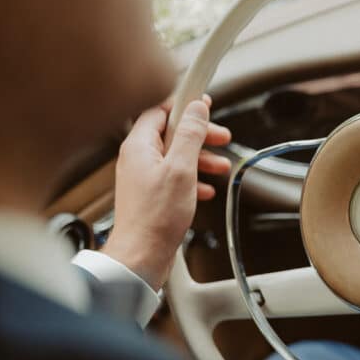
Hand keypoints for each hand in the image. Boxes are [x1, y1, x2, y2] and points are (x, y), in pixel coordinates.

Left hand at [103, 96, 232, 289]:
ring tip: (221, 165)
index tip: (204, 103)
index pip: (160, 110)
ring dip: (201, 158)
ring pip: (176, 157)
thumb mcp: (181, 169)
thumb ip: (189, 135)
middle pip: (171, 133)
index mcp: (139, 146)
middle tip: (221, 136)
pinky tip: (206, 189)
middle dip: (199, 134)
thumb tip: (196, 108)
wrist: (141, 255)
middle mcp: (138, 159)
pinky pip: (175, 178)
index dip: (184, 105)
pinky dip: (193, 179)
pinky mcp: (151, 196)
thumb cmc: (155, 217)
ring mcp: (143, 178)